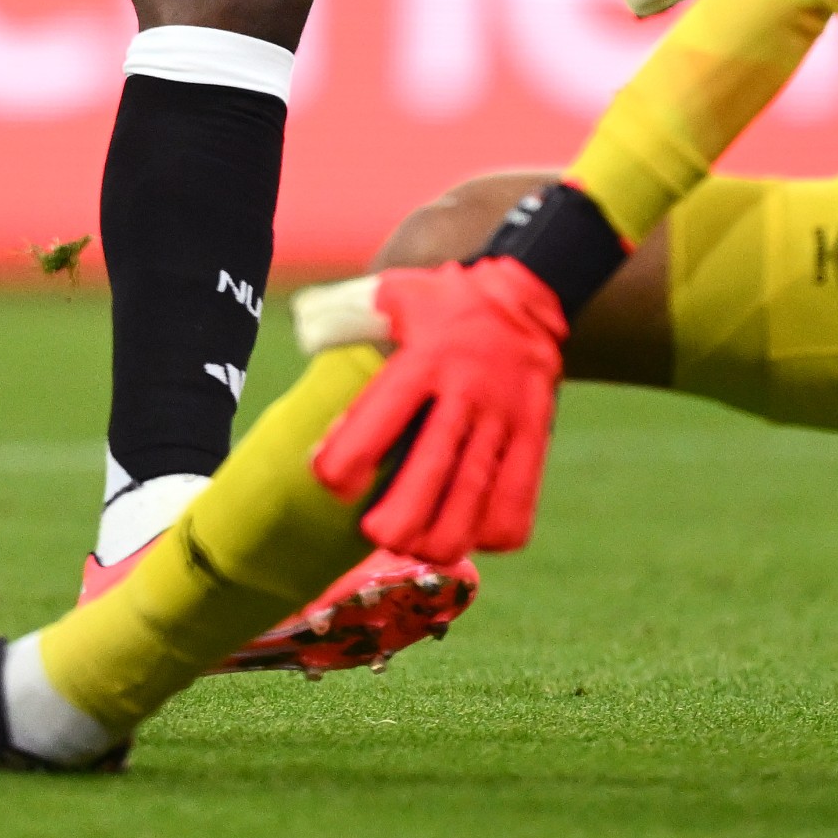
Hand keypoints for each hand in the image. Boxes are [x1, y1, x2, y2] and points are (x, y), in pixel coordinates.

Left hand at [311, 256, 569, 556]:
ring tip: (416, 545)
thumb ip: (345, 312)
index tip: (334, 482)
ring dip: (436, 542)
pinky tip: (469, 531)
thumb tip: (302, 327)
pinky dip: (488, 535)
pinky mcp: (534, 439)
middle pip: (425, 480)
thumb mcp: (394, 292)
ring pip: (470, 507)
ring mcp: (504, 419)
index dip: (343, 466)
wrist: (530, 292)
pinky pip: (514, 508)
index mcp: (424, 359)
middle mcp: (465, 392)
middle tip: (375, 532)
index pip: (374, 425)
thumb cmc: (445, 302)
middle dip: (391, 525)